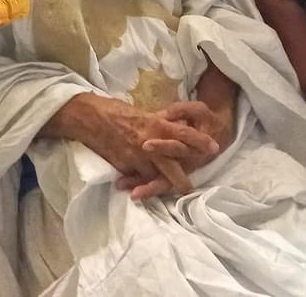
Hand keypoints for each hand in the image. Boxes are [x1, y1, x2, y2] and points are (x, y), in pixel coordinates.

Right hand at [55, 94, 218, 199]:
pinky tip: (145, 191)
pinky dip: (142, 183)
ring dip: (163, 185)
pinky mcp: (124, 166)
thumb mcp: (144, 113)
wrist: (91, 118)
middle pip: (173, 165)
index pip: (184, 134)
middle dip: (183, 179)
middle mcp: (149, 143)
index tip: (214, 147)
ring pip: (155, 176)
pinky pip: (137, 178)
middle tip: (192, 188)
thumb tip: (174, 126)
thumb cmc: (118, 111)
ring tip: (172, 194)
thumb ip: (159, 123)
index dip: (200, 141)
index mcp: (156, 124)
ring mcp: (136, 157)